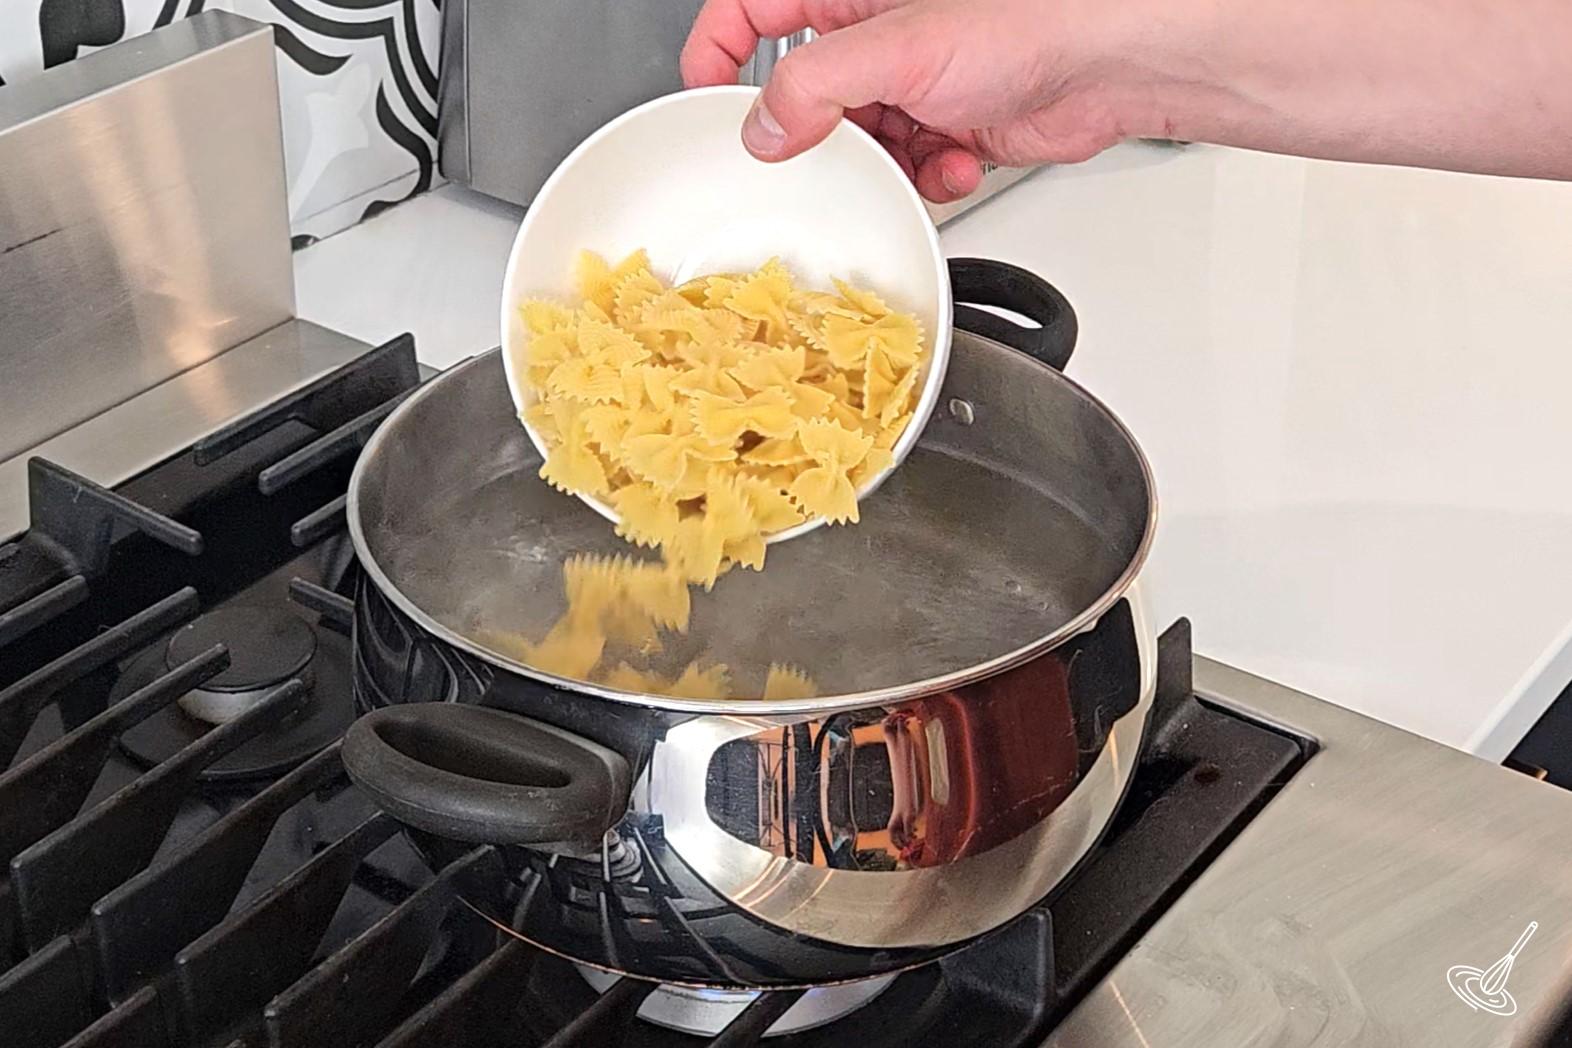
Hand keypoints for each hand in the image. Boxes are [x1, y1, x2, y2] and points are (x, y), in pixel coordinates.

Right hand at [681, 0, 1142, 202]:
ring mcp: (916, 82)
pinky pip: (911, 162)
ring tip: (912, 156)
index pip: (755, 10)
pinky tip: (956, 163)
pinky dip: (929, 174)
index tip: (703, 93)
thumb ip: (815, 87)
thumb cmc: (1034, 18)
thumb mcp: (898, 50)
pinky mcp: (952, 125)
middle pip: (809, 92)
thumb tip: (764, 126)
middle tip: (822, 156)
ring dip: (883, 162)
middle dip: (820, 134)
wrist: (1112, 63)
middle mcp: (881, 34)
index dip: (719, 49)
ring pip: (861, 139)